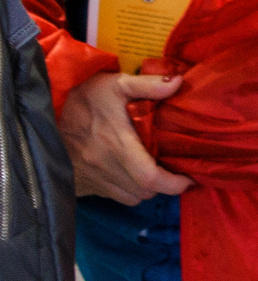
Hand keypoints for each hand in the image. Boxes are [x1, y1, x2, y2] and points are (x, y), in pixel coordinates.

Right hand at [61, 71, 192, 204]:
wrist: (46, 109)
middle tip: (172, 172)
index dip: (173, 184)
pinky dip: (123, 190)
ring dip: (143, 189)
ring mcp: (90, 178)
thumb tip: (178, 82)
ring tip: (151, 172)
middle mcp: (104, 167)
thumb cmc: (84, 95)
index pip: (150, 178)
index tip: (187, 179)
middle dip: (163, 186)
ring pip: (128, 197)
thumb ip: (149, 85)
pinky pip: (109, 196)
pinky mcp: (79, 183)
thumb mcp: (117, 84)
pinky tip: (126, 172)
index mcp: (117, 145)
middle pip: (143, 192)